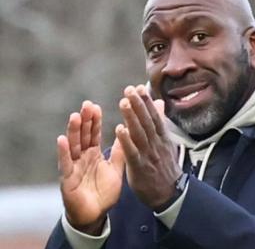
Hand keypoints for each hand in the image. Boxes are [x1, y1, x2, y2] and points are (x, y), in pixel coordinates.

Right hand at [57, 101, 124, 234]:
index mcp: (94, 154)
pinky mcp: (68, 179)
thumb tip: (127, 134)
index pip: (94, 134)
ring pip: (73, 146)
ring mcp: (74, 167)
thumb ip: (120, 153)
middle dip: (84, 120)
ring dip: (73, 131)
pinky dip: (63, 152)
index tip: (95, 106)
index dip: (94, 121)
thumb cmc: (104, 192)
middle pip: (82, 136)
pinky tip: (61, 139)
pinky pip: (66, 163)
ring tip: (75, 116)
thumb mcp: (115, 169)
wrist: (95, 215)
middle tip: (86, 104)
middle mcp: (82, 158)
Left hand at [116, 85, 181, 210]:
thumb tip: (159, 104)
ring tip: (124, 102)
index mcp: (162, 137)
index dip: (146, 102)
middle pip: (147, 121)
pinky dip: (126, 140)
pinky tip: (119, 129)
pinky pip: (132, 151)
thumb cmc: (164, 167)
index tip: (139, 87)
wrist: (169, 194)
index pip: (154, 116)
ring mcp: (149, 154)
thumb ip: (160, 123)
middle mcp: (156, 143)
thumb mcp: (166, 143)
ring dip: (132, 117)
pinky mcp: (140, 167)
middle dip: (139, 104)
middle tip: (129, 89)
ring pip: (140, 133)